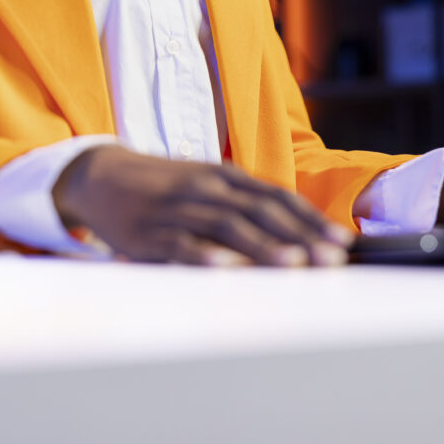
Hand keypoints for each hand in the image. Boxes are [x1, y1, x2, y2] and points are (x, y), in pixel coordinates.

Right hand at [52, 146, 352, 266]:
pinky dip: (204, 255)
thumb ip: (242, 205)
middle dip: (300, 235)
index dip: (310, 218)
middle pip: (260, 210)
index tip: (342, 240)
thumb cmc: (163, 187)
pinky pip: (181, 244)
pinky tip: (224, 268)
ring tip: (293, 264)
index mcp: (223, 175)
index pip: (276, 196)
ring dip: (263, 245)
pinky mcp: (151, 231)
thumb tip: (294, 235)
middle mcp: (206, 188)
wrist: (102, 175)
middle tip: (331, 258)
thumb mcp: (205, 185)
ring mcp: (179, 208)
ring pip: (227, 225)